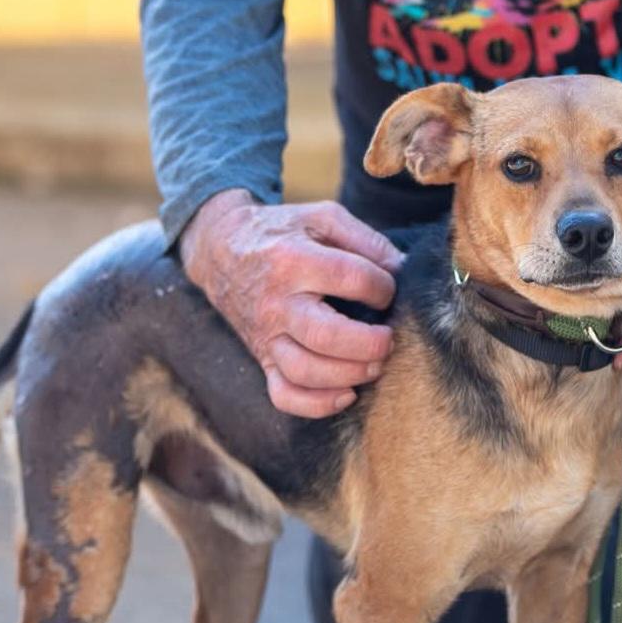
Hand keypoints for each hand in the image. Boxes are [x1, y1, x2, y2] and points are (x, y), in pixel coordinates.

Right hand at [180, 190, 404, 417]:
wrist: (221, 251)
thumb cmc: (280, 234)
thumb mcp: (320, 218)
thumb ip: (363, 239)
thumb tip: (401, 269)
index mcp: (293, 261)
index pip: (350, 278)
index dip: (382, 287)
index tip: (388, 290)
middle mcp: (277, 303)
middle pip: (326, 336)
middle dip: (369, 344)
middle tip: (388, 339)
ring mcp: (267, 336)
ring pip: (306, 372)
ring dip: (349, 375)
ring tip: (374, 365)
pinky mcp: (263, 359)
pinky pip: (284, 395)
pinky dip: (317, 404)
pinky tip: (346, 394)